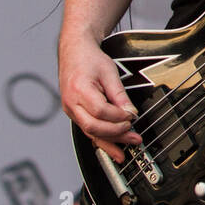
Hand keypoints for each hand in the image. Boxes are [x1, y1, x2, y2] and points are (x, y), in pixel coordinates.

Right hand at [59, 37, 140, 163]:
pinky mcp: (75, 114)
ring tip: (125, 152)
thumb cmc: (89, 59)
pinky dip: (101, 140)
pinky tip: (112, 148)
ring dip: (109, 143)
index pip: (101, 111)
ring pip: (90, 133)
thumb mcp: (109, 72)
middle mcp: (71, 103)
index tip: (133, 115)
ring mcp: (71, 110)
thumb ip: (119, 94)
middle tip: (133, 136)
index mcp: (79, 89)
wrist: (74, 52)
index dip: (119, 116)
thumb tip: (130, 112)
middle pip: (93, 126)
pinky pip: (88, 130)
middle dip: (116, 134)